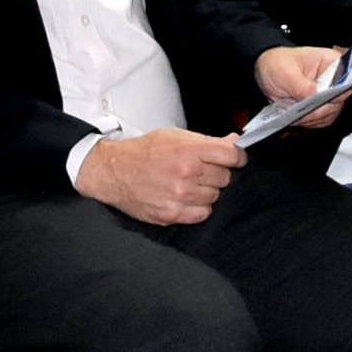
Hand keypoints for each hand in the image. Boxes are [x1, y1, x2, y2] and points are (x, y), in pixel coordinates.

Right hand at [78, 128, 242, 224]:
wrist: (114, 171)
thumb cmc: (144, 152)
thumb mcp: (175, 136)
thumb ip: (207, 141)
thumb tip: (235, 141)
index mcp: (189, 150)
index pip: (232, 155)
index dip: (237, 157)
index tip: (234, 159)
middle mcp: (186, 173)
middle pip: (225, 177)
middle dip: (215, 172)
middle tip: (199, 169)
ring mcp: (180, 196)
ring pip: (215, 196)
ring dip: (206, 190)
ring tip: (187, 183)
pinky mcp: (172, 215)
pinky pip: (203, 214)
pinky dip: (198, 207)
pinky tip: (184, 198)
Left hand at [254, 44, 351, 126]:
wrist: (268, 72)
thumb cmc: (278, 64)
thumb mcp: (283, 71)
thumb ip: (299, 83)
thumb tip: (313, 93)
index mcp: (331, 62)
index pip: (347, 76)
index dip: (340, 89)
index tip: (325, 98)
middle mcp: (335, 79)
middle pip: (339, 100)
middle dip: (318, 108)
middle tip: (301, 110)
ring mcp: (330, 95)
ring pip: (330, 113)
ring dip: (311, 117)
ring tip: (293, 112)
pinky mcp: (322, 108)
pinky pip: (321, 121)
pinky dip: (308, 121)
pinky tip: (295, 116)